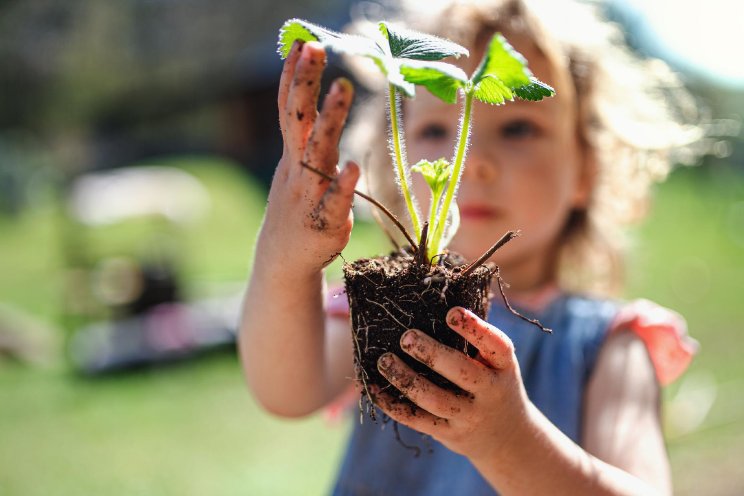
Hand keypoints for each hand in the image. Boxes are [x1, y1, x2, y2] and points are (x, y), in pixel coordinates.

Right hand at [259, 41, 358, 274]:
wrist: (284, 259)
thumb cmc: (297, 205)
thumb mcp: (296, 166)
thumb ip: (306, 135)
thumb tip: (311, 97)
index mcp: (293, 155)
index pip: (290, 109)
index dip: (295, 77)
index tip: (302, 42)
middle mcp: (298, 169)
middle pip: (299, 121)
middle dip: (306, 84)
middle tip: (315, 48)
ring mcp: (309, 194)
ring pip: (317, 154)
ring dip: (328, 121)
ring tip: (341, 89)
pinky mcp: (325, 222)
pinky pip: (334, 202)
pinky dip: (341, 186)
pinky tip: (351, 168)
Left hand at [373, 306, 531, 462]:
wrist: (507, 438)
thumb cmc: (493, 383)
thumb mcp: (497, 362)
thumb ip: (474, 339)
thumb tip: (431, 299)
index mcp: (504, 366)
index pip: (496, 345)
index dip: (475, 329)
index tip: (451, 312)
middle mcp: (490, 392)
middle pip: (462, 373)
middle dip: (432, 354)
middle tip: (406, 337)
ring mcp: (469, 416)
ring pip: (435, 399)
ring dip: (406, 379)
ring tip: (384, 361)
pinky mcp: (448, 433)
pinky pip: (418, 420)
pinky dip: (393, 405)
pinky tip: (374, 389)